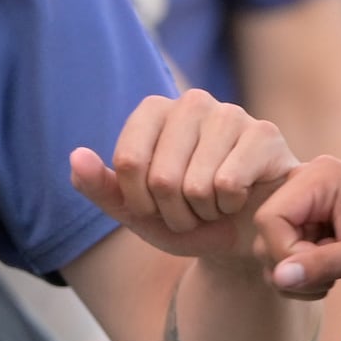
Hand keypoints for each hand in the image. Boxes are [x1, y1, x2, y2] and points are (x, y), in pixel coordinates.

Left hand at [72, 91, 297, 264]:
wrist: (239, 239)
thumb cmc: (185, 218)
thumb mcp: (135, 212)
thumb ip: (99, 187)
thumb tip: (76, 157)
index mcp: (155, 111)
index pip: (127, 162)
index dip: (138, 201)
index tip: (153, 207)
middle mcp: (192, 102)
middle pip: (162, 178)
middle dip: (173, 212)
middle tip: (190, 210)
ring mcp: (231, 113)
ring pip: (196, 185)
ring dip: (202, 212)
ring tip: (214, 205)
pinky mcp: (264, 133)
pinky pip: (228, 184)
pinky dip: (230, 206)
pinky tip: (241, 198)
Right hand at [256, 156, 340, 298]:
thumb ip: (322, 264)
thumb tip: (278, 278)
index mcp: (320, 176)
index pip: (270, 219)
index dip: (285, 253)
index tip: (319, 272)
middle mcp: (305, 180)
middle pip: (266, 233)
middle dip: (292, 265)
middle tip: (330, 280)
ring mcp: (303, 199)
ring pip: (270, 247)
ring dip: (297, 273)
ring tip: (333, 277)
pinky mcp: (305, 217)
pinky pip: (281, 251)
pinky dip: (300, 272)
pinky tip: (329, 272)